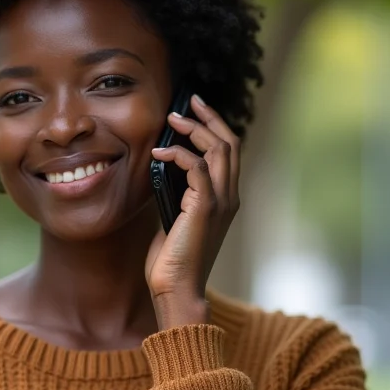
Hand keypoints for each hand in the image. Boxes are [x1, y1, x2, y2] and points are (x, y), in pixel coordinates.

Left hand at [145, 94, 240, 329]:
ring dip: (195, 129)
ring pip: (219, 149)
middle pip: (230, 143)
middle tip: (188, 101)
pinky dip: (179, 153)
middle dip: (209, 117)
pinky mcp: (204, 208)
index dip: (215, 127)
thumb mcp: (175, 219)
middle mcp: (229, 198)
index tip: (195, 110)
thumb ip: (176, 195)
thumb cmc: (172, 260)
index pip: (230, 153)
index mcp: (226, 200)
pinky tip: (159, 152)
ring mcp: (220, 202)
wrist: (177, 288)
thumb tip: (161, 170)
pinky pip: (198, 167)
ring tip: (173, 119)